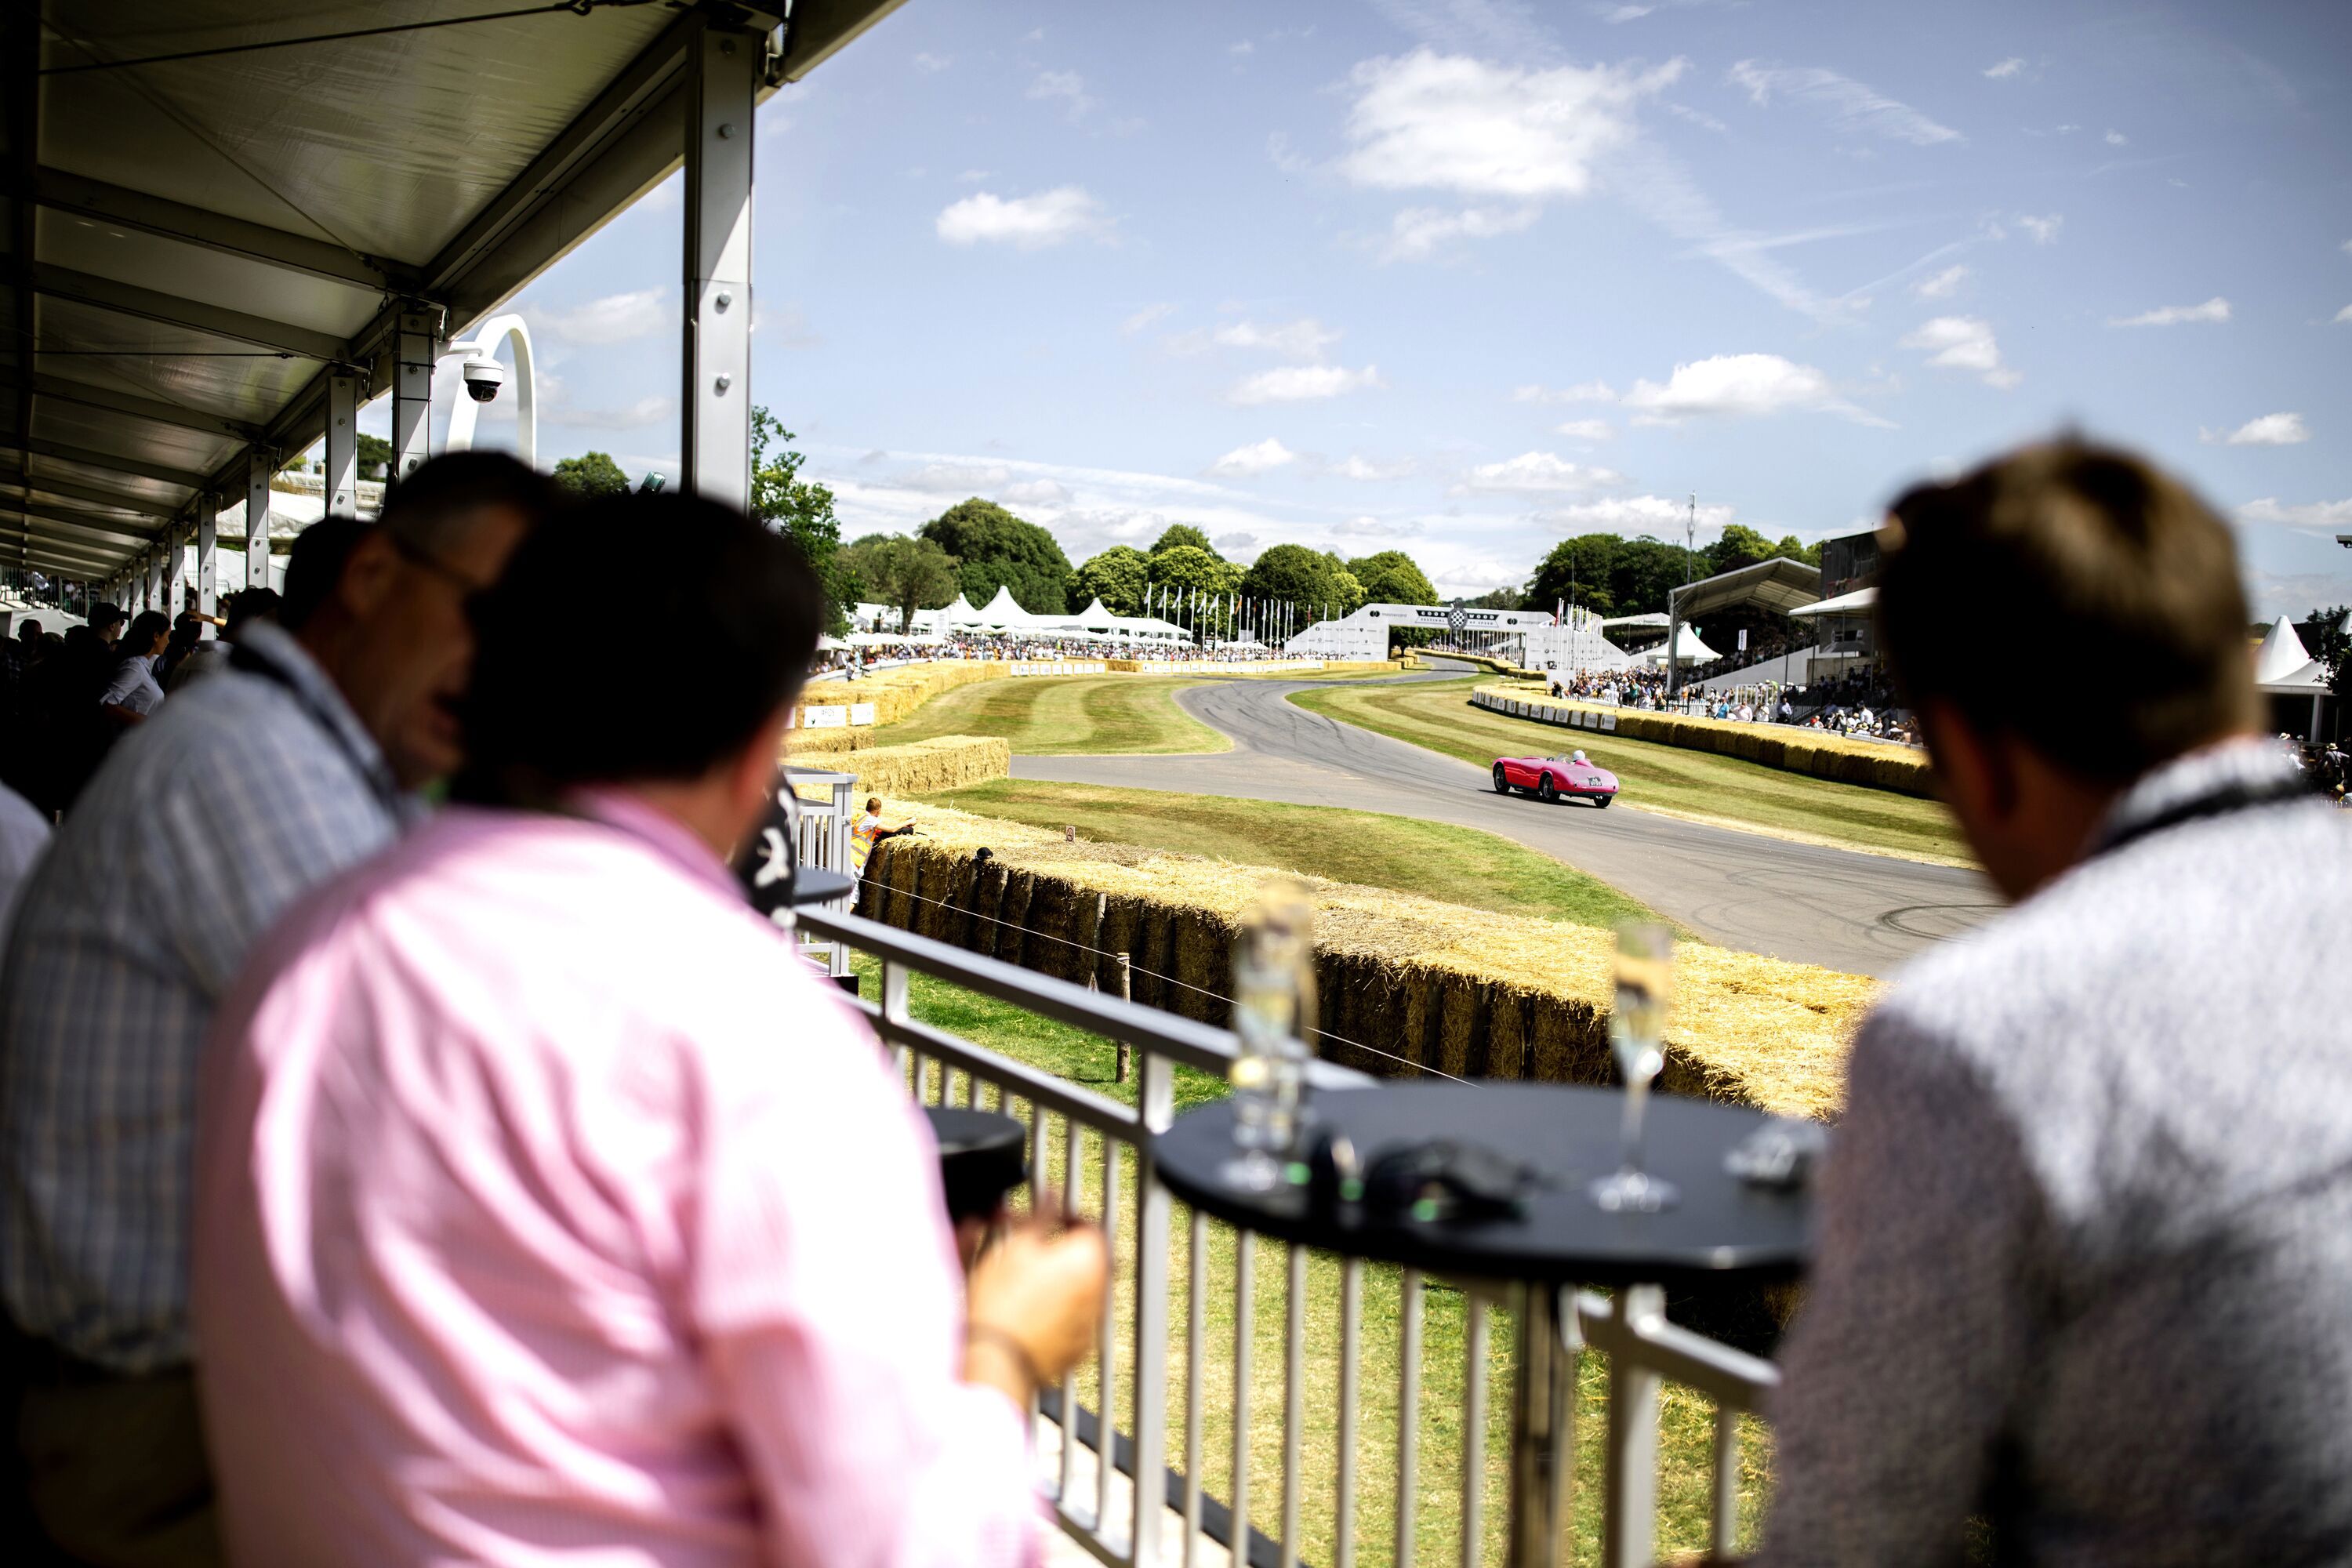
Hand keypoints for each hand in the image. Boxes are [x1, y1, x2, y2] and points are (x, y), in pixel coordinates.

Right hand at [962, 1214, 1108, 1406]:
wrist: (995, 1359)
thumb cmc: (1004, 1301)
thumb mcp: (1018, 1245)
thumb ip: (1042, 1212)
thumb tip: (1052, 1192)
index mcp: (1091, 1260)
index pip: (1089, 1224)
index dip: (1064, 1214)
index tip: (1044, 1216)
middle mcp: (1101, 1291)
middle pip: (1086, 1257)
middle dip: (1059, 1246)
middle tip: (1028, 1244)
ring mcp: (1092, 1324)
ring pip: (1079, 1288)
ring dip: (1056, 1277)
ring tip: (1021, 1277)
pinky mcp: (1078, 1348)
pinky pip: (1071, 1318)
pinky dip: (1054, 1308)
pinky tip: (1025, 1307)